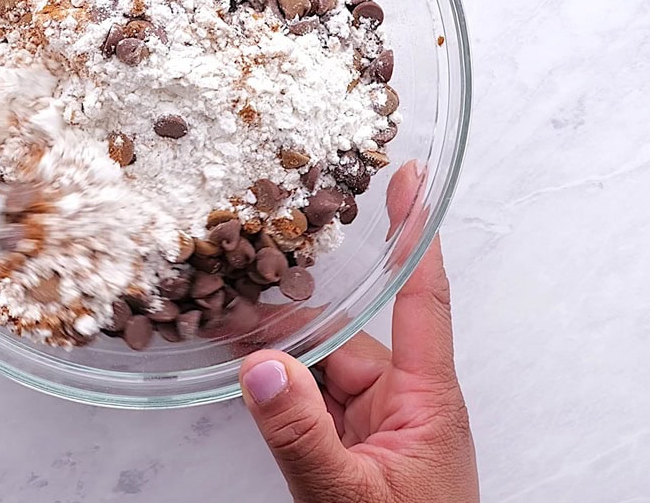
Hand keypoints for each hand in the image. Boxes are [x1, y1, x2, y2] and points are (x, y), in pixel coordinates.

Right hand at [238, 161, 477, 501]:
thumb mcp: (351, 500)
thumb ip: (303, 436)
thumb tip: (260, 366)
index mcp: (426, 402)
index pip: (422, 299)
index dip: (415, 234)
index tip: (410, 178)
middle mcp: (401, 403)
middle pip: (346, 331)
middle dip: (293, 304)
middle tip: (241, 265)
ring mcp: (373, 426)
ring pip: (319, 365)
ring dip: (275, 346)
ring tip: (223, 313)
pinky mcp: (350, 448)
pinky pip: (308, 400)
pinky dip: (275, 383)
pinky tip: (240, 366)